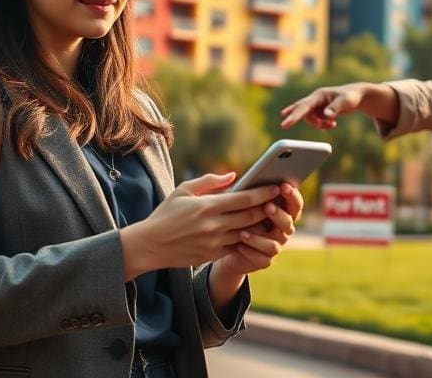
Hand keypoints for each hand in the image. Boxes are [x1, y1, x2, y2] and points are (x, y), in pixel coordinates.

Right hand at [120, 172, 279, 278]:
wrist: (150, 245)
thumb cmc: (167, 213)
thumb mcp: (184, 190)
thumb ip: (210, 181)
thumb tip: (234, 175)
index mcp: (208, 206)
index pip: (244, 198)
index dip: (264, 193)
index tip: (276, 187)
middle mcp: (214, 225)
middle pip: (251, 216)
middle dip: (268, 208)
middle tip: (282, 201)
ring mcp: (214, 243)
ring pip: (247, 233)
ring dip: (262, 225)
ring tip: (273, 216)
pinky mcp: (212, 255)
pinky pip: (237, 247)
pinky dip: (248, 240)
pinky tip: (256, 233)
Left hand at [216, 183, 304, 276]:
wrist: (225, 245)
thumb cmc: (233, 215)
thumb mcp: (235, 200)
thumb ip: (236, 189)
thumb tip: (231, 175)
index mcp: (282, 210)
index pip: (295, 203)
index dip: (292, 195)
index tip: (284, 186)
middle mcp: (282, 229)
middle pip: (289, 223)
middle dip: (279, 214)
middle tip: (267, 206)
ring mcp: (275, 245)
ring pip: (275, 243)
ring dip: (260, 237)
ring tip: (243, 231)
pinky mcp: (264, 260)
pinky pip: (262, 258)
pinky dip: (250, 250)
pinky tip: (238, 244)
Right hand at [280, 83, 369, 128]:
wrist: (356, 96)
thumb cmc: (351, 96)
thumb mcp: (346, 102)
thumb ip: (335, 108)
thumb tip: (326, 116)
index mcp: (319, 95)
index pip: (304, 106)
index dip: (294, 115)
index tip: (285, 121)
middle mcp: (315, 99)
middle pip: (301, 110)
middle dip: (294, 117)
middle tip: (284, 125)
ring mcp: (317, 106)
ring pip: (311, 119)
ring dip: (320, 125)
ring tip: (332, 124)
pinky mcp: (319, 111)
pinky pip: (317, 122)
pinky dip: (323, 125)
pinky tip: (333, 124)